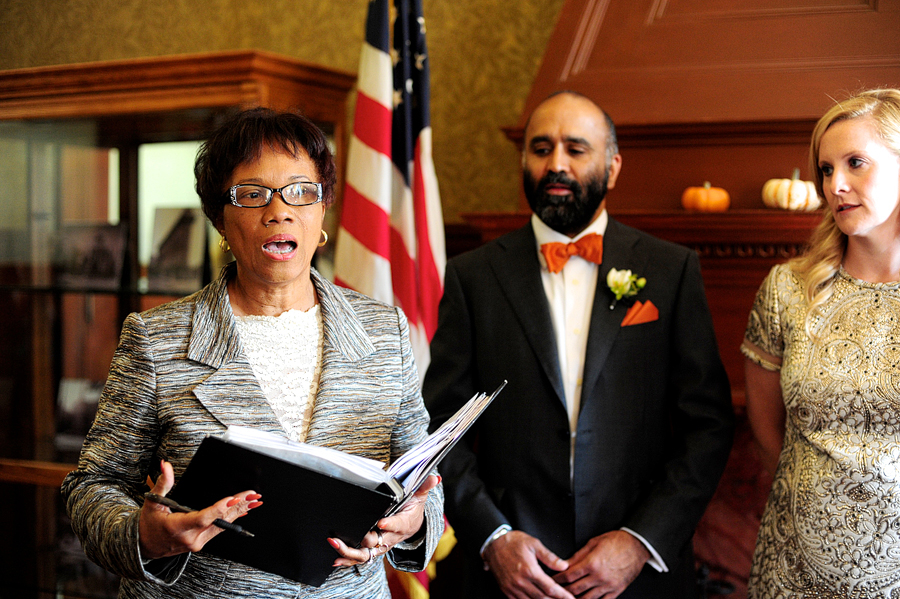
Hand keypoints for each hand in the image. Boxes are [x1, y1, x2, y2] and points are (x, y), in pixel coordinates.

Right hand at [139, 460, 261, 559]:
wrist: (145, 546)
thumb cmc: (148, 524)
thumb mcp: (153, 502)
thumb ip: (162, 483)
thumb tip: (165, 465)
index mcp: (177, 527)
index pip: (201, 518)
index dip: (218, 509)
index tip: (232, 499)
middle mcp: (190, 538)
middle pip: (218, 521)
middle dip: (238, 507)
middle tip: (252, 495)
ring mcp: (197, 542)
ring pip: (222, 526)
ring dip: (240, 512)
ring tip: (254, 501)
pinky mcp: (201, 543)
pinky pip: (219, 530)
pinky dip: (232, 519)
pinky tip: (244, 511)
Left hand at [329, 474, 440, 566]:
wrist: (412, 524)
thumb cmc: (412, 507)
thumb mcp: (419, 496)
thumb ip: (424, 486)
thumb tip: (435, 478)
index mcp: (404, 524)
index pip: (398, 525)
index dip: (390, 525)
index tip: (381, 523)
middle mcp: (391, 538)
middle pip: (377, 542)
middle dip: (364, 539)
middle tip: (352, 533)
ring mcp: (381, 545)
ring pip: (365, 553)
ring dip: (349, 551)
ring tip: (336, 544)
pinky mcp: (372, 549)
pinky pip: (360, 557)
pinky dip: (347, 559)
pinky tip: (335, 559)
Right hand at [483, 530, 573, 598]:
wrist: (493, 543)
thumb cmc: (514, 541)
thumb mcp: (534, 544)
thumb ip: (549, 557)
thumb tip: (564, 566)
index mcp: (530, 570)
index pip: (550, 588)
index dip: (563, 595)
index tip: (571, 598)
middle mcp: (520, 582)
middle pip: (543, 598)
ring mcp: (512, 588)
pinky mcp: (505, 590)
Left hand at [551, 531, 649, 598]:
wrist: (637, 546)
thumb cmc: (616, 541)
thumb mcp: (593, 543)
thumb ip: (578, 555)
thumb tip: (564, 563)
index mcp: (592, 563)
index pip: (569, 575)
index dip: (558, 578)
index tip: (552, 579)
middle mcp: (599, 576)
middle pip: (575, 589)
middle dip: (563, 590)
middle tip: (556, 590)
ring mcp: (608, 585)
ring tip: (567, 597)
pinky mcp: (616, 590)